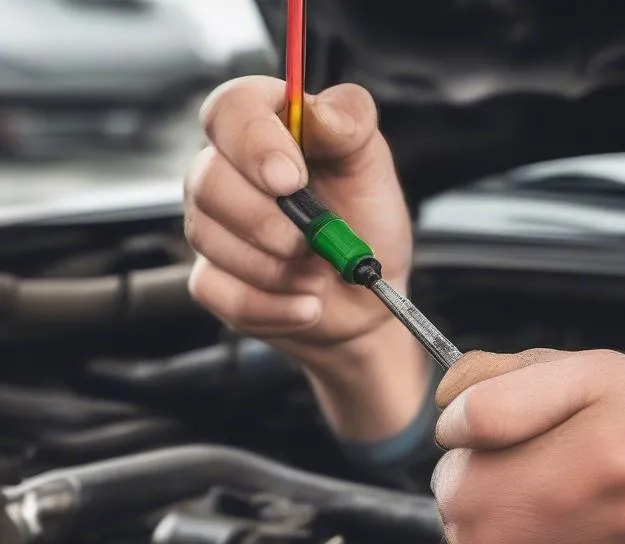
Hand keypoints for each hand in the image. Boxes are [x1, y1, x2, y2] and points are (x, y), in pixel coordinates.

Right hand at [184, 77, 412, 363]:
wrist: (368, 298)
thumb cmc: (367, 225)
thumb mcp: (372, 169)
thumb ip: (352, 127)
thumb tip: (321, 114)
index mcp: (264, 127)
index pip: (229, 110)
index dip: (254, 143)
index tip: (291, 179)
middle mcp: (226, 171)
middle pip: (208, 181)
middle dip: (266, 222)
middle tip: (312, 243)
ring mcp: (211, 226)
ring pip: (209, 239)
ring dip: (276, 268)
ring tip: (319, 274)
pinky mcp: (213, 280)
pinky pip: (220, 294)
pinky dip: (272, 307)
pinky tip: (307, 305)